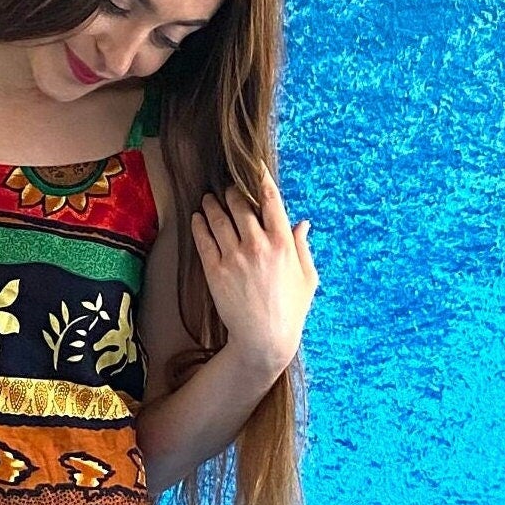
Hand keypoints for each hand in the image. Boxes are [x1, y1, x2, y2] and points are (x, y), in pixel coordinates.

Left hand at [191, 160, 317, 381]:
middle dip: (231, 192)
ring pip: (218, 218)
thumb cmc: (290, 311)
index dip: (260, 177)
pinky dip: (199, 224)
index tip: (253, 165)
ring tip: (208, 199)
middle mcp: (257, 245)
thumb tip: (302, 223)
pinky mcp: (215, 271)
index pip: (270, 199)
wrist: (264, 339)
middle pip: (239, 203)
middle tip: (226, 189)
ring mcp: (234, 257)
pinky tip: (198, 218)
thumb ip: (303, 247)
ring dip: (212, 204)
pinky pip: (204, 239)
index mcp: (282, 243)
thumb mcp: (307, 278)